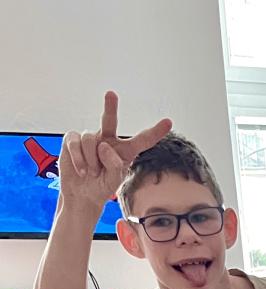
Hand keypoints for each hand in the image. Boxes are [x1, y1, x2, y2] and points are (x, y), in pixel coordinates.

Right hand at [59, 90, 172, 211]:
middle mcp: (108, 140)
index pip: (142, 140)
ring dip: (91, 160)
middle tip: (111, 93)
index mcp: (125, 151)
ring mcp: (91, 138)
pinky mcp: (73, 139)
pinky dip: (78, 159)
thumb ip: (114, 165)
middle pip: (109, 120)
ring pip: (91, 140)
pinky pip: (75, 143)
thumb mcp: (113, 181)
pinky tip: (82, 171)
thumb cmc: (101, 186)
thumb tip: (104, 145)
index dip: (155, 132)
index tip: (169, 122)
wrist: (81, 195)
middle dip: (110, 107)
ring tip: (92, 173)